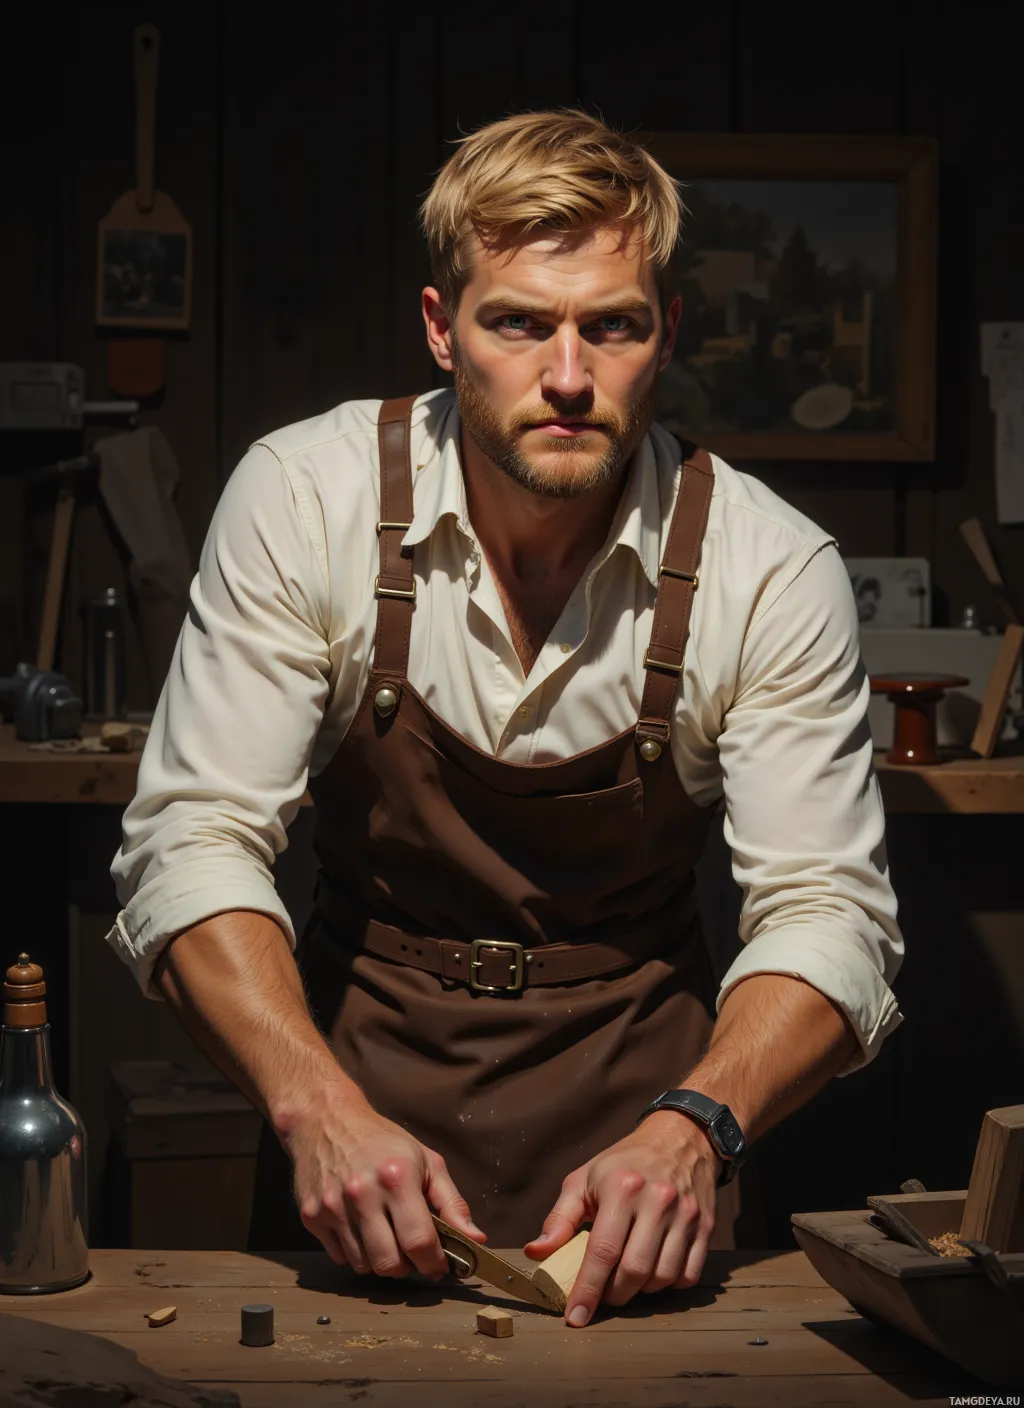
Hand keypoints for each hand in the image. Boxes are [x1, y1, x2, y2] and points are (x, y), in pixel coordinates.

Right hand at [280, 1084, 484, 1278]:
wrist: (326, 1120)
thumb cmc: (382, 1141)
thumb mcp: (426, 1161)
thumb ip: (453, 1203)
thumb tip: (477, 1240)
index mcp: (397, 1176)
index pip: (419, 1241)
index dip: (434, 1262)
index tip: (439, 1265)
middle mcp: (362, 1193)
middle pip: (390, 1264)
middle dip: (407, 1266)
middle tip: (411, 1252)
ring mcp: (333, 1206)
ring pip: (364, 1266)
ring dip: (380, 1260)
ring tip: (385, 1234)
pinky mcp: (312, 1216)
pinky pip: (340, 1258)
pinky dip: (355, 1253)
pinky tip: (360, 1228)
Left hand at [524, 1111, 720, 1326]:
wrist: (679, 1138)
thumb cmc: (624, 1162)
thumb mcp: (584, 1179)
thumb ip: (559, 1217)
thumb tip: (535, 1252)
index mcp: (622, 1187)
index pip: (602, 1250)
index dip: (587, 1289)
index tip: (575, 1318)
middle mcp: (657, 1200)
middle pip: (634, 1271)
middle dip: (614, 1295)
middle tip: (603, 1293)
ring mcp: (685, 1214)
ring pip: (662, 1277)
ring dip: (641, 1290)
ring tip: (627, 1278)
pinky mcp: (706, 1226)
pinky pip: (688, 1275)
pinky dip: (669, 1284)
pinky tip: (654, 1270)